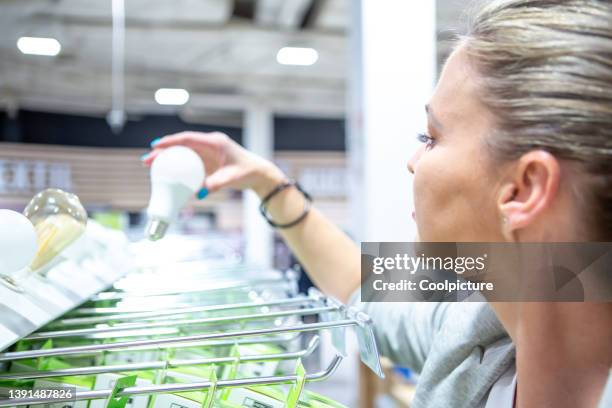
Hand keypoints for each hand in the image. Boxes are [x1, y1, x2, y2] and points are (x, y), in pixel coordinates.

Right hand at [141, 131, 284, 196]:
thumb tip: (198, 192)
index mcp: (215, 142)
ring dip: (167, 157)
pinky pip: (188, 161)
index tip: (155, 146)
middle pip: (181, 145)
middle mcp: (209, 144)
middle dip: (163, 151)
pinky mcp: (207, 161)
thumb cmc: (248, 172)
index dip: (170, 142)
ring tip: (150, 165)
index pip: (188, 139)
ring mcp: (208, 152)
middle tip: (147, 160)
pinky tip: (165, 172)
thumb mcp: (232, 178)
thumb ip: (216, 184)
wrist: (258, 174)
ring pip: (183, 152)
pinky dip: (176, 165)